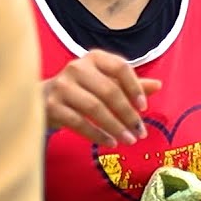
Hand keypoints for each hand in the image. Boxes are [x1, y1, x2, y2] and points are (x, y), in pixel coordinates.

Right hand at [42, 49, 161, 146]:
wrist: (42, 99)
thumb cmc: (81, 90)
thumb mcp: (105, 83)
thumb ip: (129, 85)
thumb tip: (158, 85)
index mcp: (94, 58)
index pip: (120, 67)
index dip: (134, 87)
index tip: (144, 108)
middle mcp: (76, 67)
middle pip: (109, 90)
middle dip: (128, 114)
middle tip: (140, 132)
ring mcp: (62, 86)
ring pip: (94, 108)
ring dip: (115, 127)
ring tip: (129, 140)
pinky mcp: (52, 105)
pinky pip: (79, 122)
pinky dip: (97, 135)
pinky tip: (110, 143)